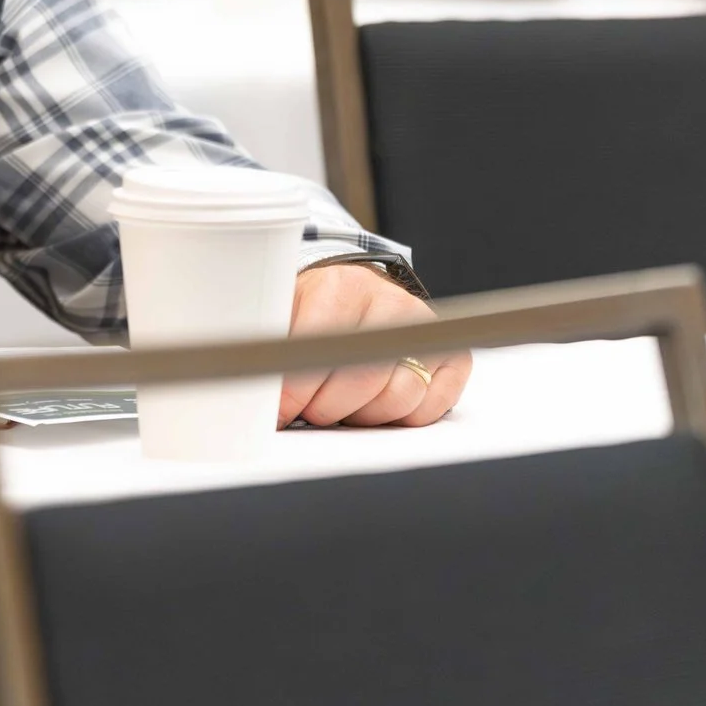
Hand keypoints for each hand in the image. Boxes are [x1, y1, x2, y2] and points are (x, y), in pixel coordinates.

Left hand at [280, 262, 469, 427]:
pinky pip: (429, 408)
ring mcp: (425, 330)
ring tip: (340, 401)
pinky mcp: (452, 357)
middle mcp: (391, 303)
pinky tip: (375, 403)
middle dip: (325, 408)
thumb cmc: (312, 314)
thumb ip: (269, 351)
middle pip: (360, 381)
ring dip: (361, 415)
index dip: (294, 390)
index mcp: (342, 287)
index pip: (319, 349)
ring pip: (397, 399)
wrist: (351, 298)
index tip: (280, 409)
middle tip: (308, 408)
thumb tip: (254, 400)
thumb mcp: (282, 317)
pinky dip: (399, 418)